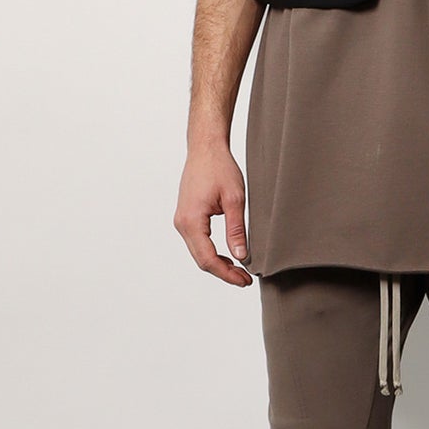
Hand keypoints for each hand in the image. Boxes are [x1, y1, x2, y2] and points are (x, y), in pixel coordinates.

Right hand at [174, 143, 254, 284]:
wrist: (205, 148)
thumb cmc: (220, 168)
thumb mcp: (235, 199)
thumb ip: (236, 230)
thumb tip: (241, 256)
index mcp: (192, 221)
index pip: (208, 259)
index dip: (227, 273)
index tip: (244, 280)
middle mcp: (182, 223)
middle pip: (201, 260)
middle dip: (223, 272)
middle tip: (245, 279)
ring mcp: (182, 221)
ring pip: (198, 253)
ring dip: (218, 264)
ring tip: (240, 270)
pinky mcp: (186, 217)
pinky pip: (197, 242)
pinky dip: (212, 252)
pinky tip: (228, 255)